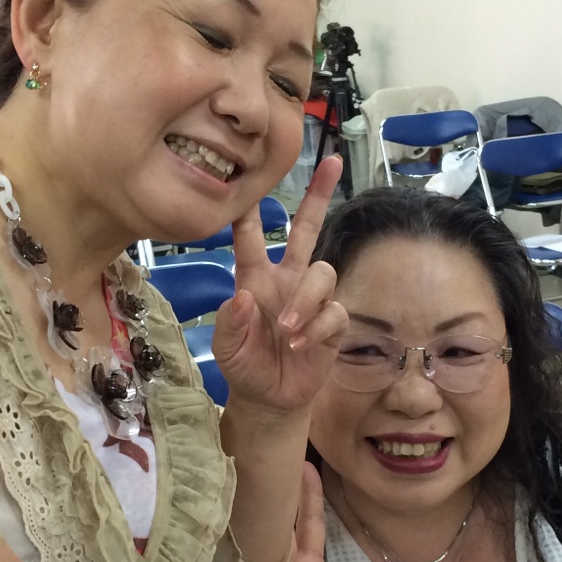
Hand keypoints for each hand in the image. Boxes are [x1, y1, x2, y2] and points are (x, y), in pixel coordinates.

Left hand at [210, 156, 347, 413]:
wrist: (270, 399)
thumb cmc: (244, 365)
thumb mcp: (226, 348)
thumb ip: (231, 323)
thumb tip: (244, 298)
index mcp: (255, 278)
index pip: (251, 236)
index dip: (249, 210)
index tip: (249, 180)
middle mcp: (287, 279)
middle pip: (307, 229)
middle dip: (319, 196)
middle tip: (332, 162)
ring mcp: (312, 299)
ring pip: (323, 273)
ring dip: (307, 301)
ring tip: (289, 331)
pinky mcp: (333, 323)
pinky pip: (335, 312)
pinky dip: (318, 328)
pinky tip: (301, 345)